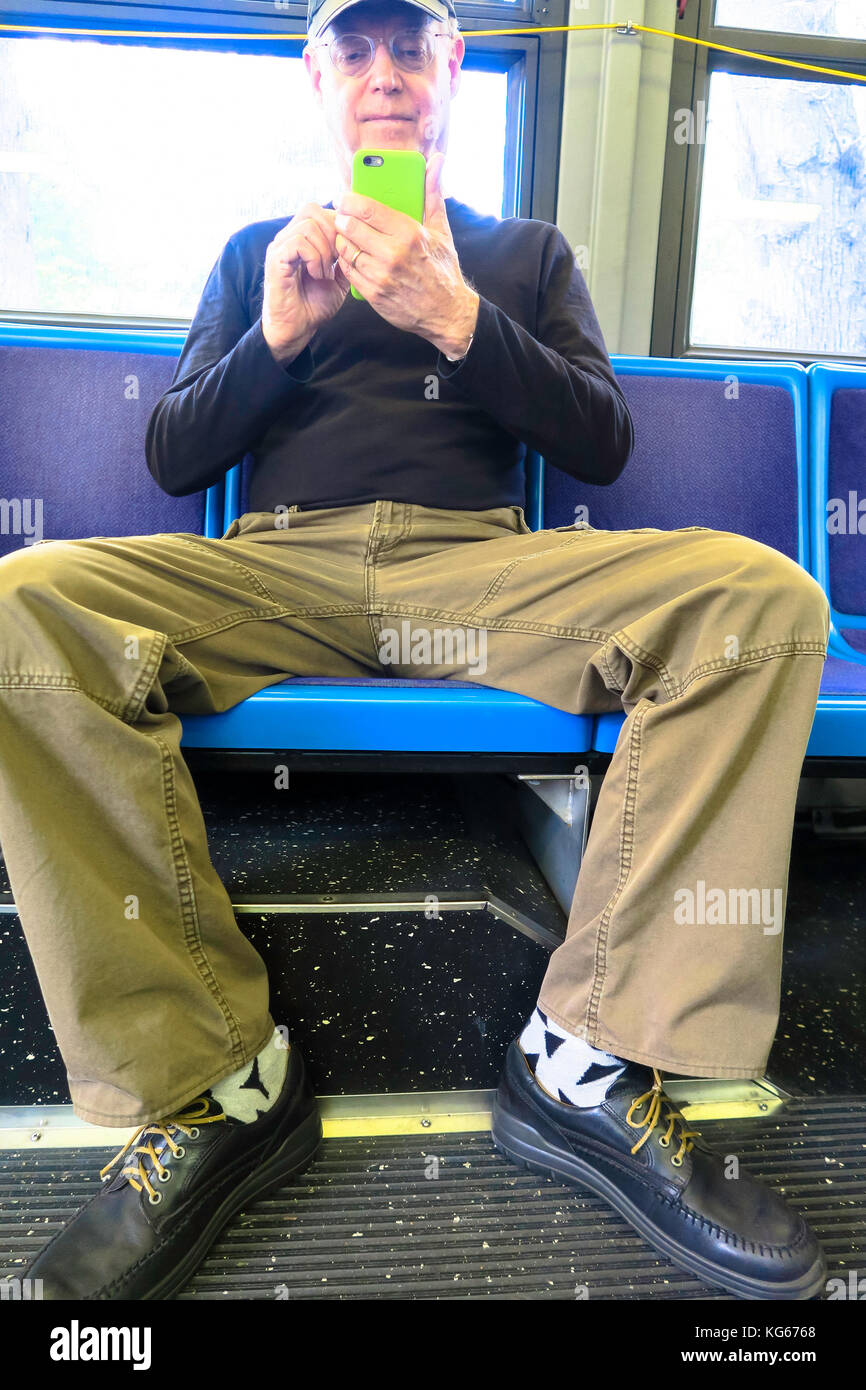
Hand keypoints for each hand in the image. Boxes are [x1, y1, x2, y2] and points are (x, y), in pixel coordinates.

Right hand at [262, 203, 350, 363]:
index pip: (320, 210)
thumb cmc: (314, 305)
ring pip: (308, 225)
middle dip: (332, 233)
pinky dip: (314, 258)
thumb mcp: (339, 278)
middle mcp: (288, 237)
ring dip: (324, 249)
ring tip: (325, 272)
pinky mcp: (276, 260)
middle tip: (338, 259)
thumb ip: (346, 258)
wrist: (297, 328)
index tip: (346, 251)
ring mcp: (280, 247)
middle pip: (312, 210)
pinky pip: (298, 243)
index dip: (338, 226)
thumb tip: (358, 240)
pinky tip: (317, 275)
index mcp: (302, 238)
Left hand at [333, 152, 478, 357]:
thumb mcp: (441, 230)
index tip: (343, 198)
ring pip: (345, 249)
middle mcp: (393, 254)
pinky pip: (348, 271)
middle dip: (341, 218)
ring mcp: (381, 276)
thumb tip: (437, 161)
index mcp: (409, 233)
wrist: (446, 313)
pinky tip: (351, 255)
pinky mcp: (373, 294)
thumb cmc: (442, 270)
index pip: (367, 209)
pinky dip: (345, 261)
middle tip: (340, 215)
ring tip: (345, 235)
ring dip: (341, 240)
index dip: (348, 200)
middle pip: (350, 227)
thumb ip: (432, 194)